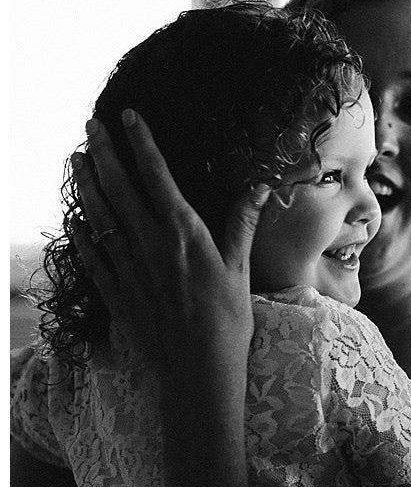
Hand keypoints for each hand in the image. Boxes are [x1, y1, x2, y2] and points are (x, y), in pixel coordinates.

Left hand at [70, 111, 267, 371]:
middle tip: (91, 126)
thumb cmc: (227, 320)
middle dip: (102, 152)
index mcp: (182, 233)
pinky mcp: (114, 290)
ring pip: (97, 215)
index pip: (157, 176)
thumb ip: (242, 222)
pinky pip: (90, 253)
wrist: (196, 369)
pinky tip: (76, 219)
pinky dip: (80, 232)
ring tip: (76, 160)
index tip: (129, 117)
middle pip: (118, 187)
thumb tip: (259, 185)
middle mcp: (149, 243)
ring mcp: (126, 266)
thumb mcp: (240, 267)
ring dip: (85, 184)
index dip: (141, 143)